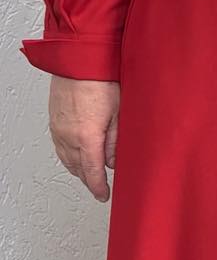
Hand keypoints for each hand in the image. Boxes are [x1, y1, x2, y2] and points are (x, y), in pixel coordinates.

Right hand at [48, 76, 119, 201]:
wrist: (79, 63)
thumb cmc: (102, 82)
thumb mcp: (119, 114)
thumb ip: (116, 141)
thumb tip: (113, 161)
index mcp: (87, 137)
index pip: (92, 171)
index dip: (98, 187)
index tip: (103, 195)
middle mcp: (68, 136)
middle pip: (77, 168)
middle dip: (89, 180)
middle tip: (99, 187)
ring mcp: (58, 129)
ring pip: (66, 159)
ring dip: (78, 169)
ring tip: (89, 175)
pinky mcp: (54, 121)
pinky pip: (59, 147)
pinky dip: (68, 157)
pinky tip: (75, 156)